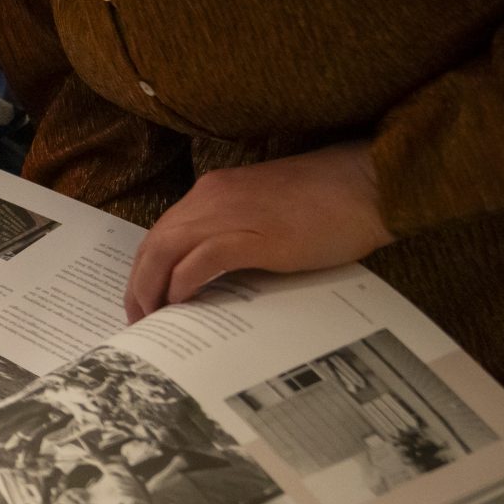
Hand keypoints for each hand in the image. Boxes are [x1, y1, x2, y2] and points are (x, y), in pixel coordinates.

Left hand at [123, 142, 391, 320]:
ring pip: (168, 250)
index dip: (146, 267)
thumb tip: (211, 272)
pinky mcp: (255, 236)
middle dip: (139, 283)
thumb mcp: (263, 211)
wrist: (365, 185)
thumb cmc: (324, 201)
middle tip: (139, 318)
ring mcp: (231, 215)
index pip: (162, 232)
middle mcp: (211, 199)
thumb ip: (233, 231)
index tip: (142, 297)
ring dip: (152, 287)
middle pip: (155, 243)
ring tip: (153, 319)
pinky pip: (203, 259)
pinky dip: (184, 281)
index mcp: (213, 191)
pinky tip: (180, 302)